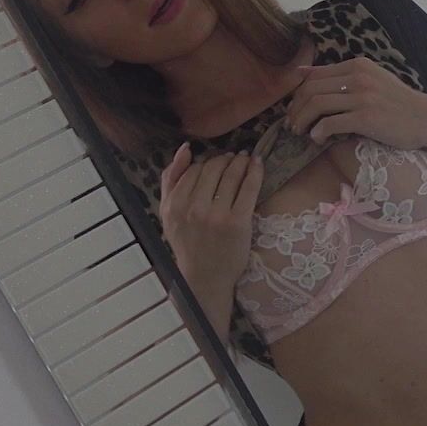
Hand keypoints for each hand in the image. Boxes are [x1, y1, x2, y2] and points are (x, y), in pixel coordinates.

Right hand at [159, 142, 260, 289]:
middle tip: (236, 157)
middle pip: (214, 168)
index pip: (194, 169)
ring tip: (247, 159)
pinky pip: (249, 187)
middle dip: (227, 158)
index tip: (219, 160)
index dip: (208, 161)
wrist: (205, 276)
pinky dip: (255, 171)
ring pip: (232, 174)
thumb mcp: (168, 214)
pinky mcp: (238, 221)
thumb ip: (170, 181)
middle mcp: (193, 208)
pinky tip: (258, 164)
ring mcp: (216, 215)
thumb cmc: (188, 243)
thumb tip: (185, 149)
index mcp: (173, 205)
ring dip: (242, 161)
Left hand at [285, 56, 426, 149]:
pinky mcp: (366, 117)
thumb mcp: (371, 80)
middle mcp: (359, 77)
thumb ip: (341, 76)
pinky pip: (330, 123)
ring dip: (302, 121)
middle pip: (310, 90)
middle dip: (296, 110)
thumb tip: (302, 72)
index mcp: (357, 66)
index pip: (313, 76)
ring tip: (301, 133)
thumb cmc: (397, 103)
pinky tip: (318, 139)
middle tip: (292, 125)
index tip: (294, 111)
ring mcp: (363, 97)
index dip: (297, 95)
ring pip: (316, 105)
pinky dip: (318, 132)